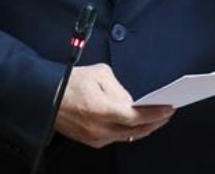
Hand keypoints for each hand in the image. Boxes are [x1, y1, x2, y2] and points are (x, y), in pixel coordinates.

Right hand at [54, 64, 173, 147]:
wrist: (45, 96)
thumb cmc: (70, 82)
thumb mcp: (100, 74)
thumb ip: (120, 89)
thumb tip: (132, 102)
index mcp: (102, 110)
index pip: (137, 117)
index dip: (156, 113)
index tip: (169, 108)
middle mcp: (99, 128)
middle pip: (136, 130)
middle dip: (155, 122)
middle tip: (168, 113)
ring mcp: (94, 137)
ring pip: (127, 136)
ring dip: (144, 128)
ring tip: (157, 117)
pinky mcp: (90, 140)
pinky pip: (116, 138)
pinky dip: (129, 131)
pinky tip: (137, 123)